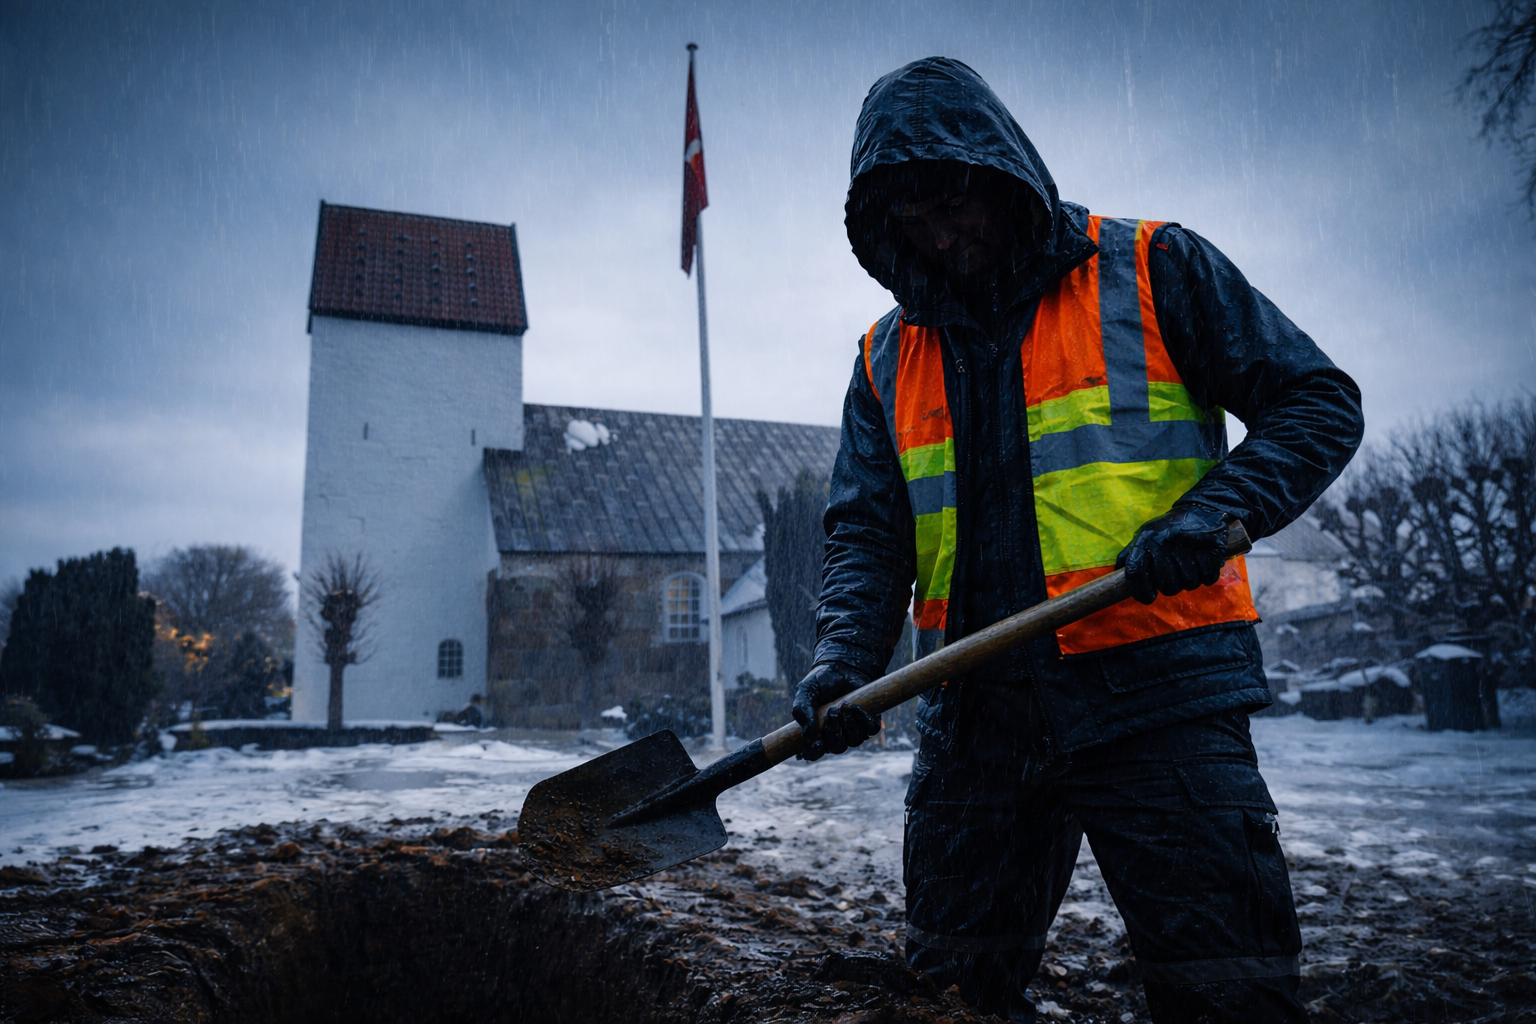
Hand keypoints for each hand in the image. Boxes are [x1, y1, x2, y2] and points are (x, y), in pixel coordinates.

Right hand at [792, 662, 879, 760]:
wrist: (842, 667)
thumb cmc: (821, 681)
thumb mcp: (806, 691)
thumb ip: (802, 710)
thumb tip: (807, 733)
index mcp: (816, 732)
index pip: (813, 753)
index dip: (814, 753)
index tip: (817, 743)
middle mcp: (835, 735)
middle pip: (837, 748)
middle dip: (835, 732)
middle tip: (833, 710)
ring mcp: (852, 730)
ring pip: (854, 741)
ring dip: (850, 724)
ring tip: (845, 705)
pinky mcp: (868, 722)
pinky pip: (870, 730)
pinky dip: (864, 720)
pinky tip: (857, 706)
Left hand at [1115, 506, 1231, 604]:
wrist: (1202, 509)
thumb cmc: (1169, 528)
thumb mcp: (1146, 534)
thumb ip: (1131, 554)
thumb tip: (1117, 572)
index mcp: (1146, 538)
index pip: (1136, 571)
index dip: (1140, 590)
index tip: (1149, 598)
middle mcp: (1166, 541)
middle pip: (1166, 584)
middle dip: (1169, 585)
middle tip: (1173, 575)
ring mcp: (1190, 545)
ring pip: (1188, 583)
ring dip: (1189, 579)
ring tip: (1188, 566)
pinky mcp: (1213, 548)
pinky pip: (1208, 577)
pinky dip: (1206, 574)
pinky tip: (1202, 562)